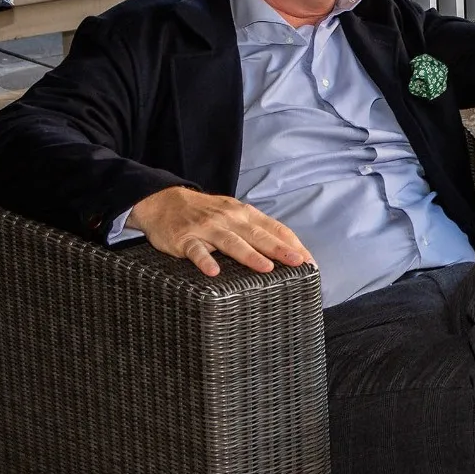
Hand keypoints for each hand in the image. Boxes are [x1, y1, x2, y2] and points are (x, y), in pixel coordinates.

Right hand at [126, 186, 314, 276]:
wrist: (165, 201)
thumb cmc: (206, 213)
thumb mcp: (234, 214)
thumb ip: (256, 230)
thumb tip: (286, 250)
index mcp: (245, 214)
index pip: (275, 228)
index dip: (293, 244)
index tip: (309, 261)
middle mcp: (229, 219)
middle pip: (258, 235)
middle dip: (279, 249)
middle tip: (298, 263)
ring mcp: (207, 229)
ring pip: (231, 242)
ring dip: (249, 254)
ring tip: (266, 267)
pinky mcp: (185, 239)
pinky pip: (196, 250)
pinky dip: (205, 260)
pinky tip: (214, 272)